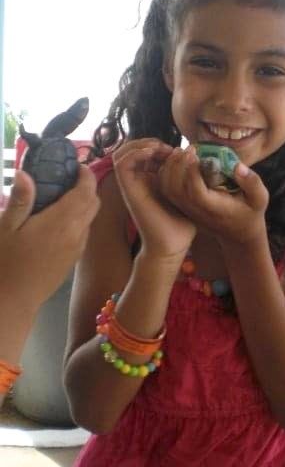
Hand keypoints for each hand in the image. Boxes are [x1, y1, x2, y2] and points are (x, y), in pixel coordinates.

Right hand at [0, 165, 99, 311]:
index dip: (86, 175)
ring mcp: (77, 247)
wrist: (14, 300)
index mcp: (61, 221)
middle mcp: (76, 233)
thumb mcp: (6, 228)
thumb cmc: (6, 262)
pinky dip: (80, 219)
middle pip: (94, 203)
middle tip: (68, 179)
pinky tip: (60, 220)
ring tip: (63, 196)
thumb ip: (20, 200)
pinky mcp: (74, 258)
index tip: (77, 166)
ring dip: (85, 203)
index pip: (86, 192)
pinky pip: (84, 232)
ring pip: (91, 218)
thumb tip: (25, 173)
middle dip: (87, 187)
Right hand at [112, 139, 196, 257]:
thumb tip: (190, 151)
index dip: (159, 144)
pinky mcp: (128, 189)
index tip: (177, 150)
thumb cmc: (182, 220)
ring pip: (122, 152)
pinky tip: (152, 154)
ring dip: (140, 144)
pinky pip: (122, 163)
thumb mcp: (186, 190)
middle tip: (167, 148)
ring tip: (158, 148)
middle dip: (149, 142)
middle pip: (132, 148)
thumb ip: (185, 172)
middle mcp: (138, 180)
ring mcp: (131, 184)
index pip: (145, 151)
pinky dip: (135, 153)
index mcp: (150, 179)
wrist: (173, 243)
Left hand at [157, 146, 268, 245]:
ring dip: (170, 167)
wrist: (238, 233)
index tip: (196, 153)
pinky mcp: (182, 206)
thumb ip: (252, 183)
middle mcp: (195, 210)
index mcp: (213, 208)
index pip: (195, 191)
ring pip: (167, 188)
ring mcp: (186, 209)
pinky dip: (166, 173)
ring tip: (181, 151)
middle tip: (189, 148)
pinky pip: (166, 189)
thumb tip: (237, 165)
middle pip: (176, 188)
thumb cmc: (250, 212)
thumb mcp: (259, 199)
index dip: (191, 171)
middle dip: (178, 165)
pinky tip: (177, 160)